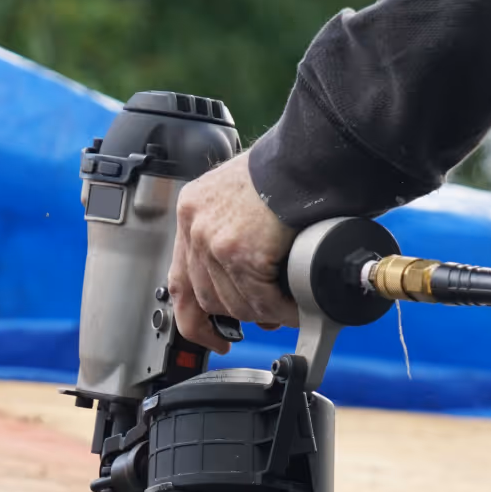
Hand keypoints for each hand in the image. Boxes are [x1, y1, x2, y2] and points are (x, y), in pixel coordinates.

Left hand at [168, 150, 297, 352]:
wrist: (310, 158)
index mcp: (192, 211)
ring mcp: (215, 241)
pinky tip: (296, 308)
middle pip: (207, 297)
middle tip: (264, 320)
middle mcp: (195, 226)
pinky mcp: (241, 253)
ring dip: (264, 314)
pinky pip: (261, 300)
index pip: (180, 278)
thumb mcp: (242, 195)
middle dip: (237, 316)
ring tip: (287, 309)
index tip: (209, 333)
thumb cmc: (287, 170)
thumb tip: (247, 277)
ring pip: (235, 304)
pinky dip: (281, 310)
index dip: (194, 315)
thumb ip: (233, 231)